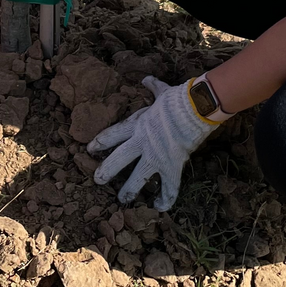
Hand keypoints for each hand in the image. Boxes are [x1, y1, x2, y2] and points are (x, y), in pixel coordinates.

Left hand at [88, 76, 219, 211]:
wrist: (195, 107)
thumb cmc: (178, 98)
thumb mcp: (161, 91)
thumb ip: (152, 87)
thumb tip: (147, 79)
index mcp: (137, 124)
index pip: (113, 134)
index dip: (100, 142)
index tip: (90, 149)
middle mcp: (142, 142)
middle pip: (118, 159)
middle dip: (106, 171)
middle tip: (97, 180)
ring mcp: (155, 156)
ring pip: (137, 178)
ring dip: (129, 190)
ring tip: (122, 200)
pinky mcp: (171, 166)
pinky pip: (168, 187)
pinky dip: (165, 199)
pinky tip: (159, 207)